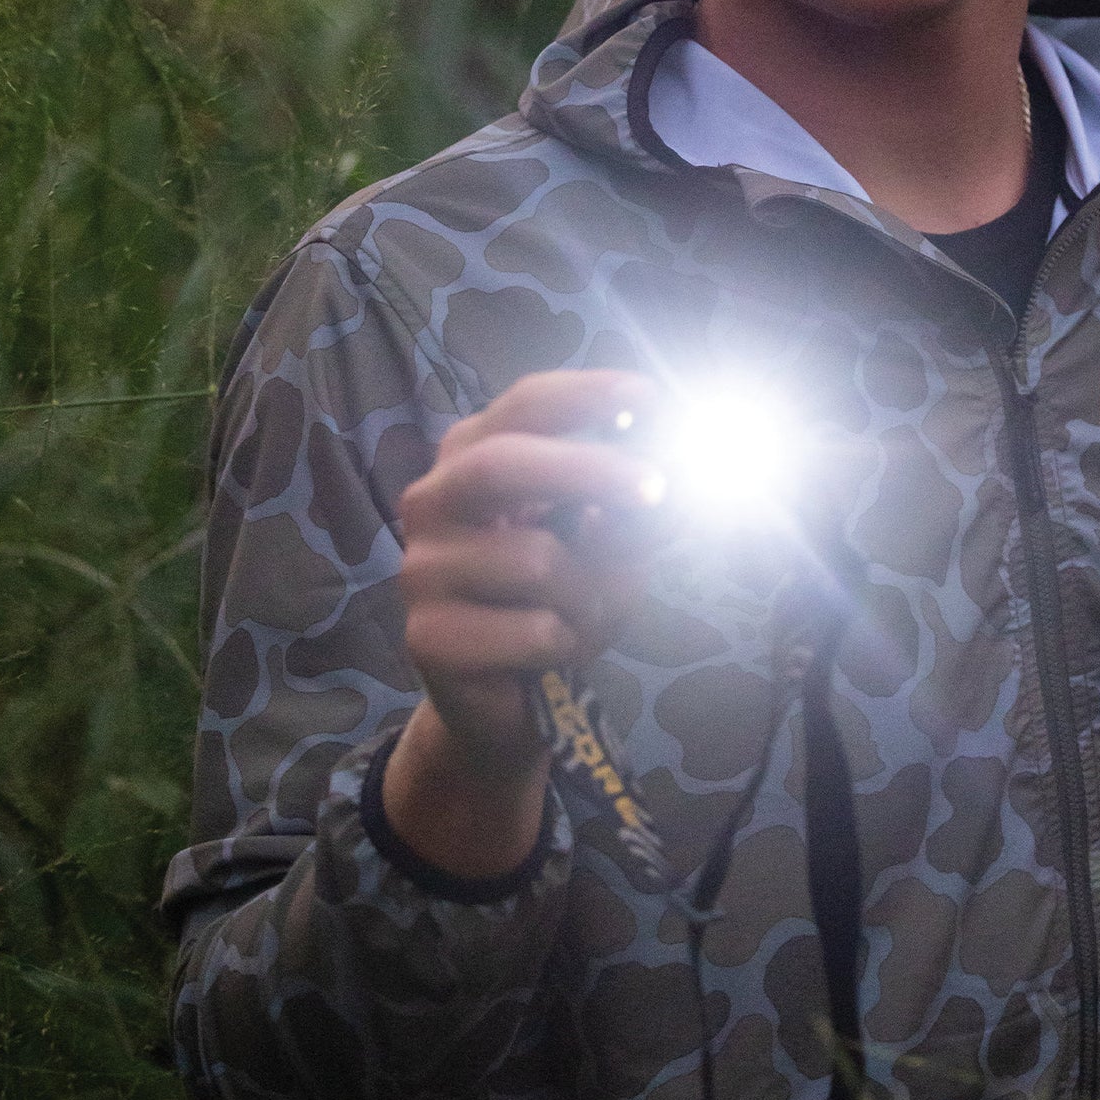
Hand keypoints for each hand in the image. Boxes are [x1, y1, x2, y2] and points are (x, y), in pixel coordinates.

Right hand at [383, 370, 662, 876]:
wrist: (510, 706)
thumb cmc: (559, 602)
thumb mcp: (610, 546)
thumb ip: (635, 508)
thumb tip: (679, 474)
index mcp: (475, 455)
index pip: (524, 404)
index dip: (586, 394)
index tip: (650, 398)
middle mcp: (434, 500)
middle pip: (500, 464)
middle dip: (587, 469)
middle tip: (657, 487)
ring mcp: (420, 568)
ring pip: (534, 560)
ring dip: (591, 595)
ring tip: (586, 620)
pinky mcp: (426, 636)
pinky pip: (533, 630)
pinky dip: (568, 644)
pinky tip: (547, 656)